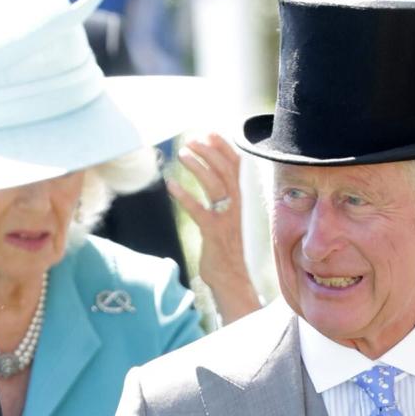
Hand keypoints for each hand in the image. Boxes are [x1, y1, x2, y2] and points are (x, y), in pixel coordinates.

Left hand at [167, 133, 260, 322]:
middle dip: (209, 151)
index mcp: (244, 203)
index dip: (225, 148)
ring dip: (198, 166)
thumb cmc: (230, 251)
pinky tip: (171, 185)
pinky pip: (198, 210)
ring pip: (215, 185)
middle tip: (191, 141)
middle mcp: (238, 208)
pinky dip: (184, 196)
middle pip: (227, 171)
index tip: (210, 133)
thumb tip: (216, 181)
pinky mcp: (214, 234)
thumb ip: (227, 201)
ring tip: (182, 153)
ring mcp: (227, 221)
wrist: (234, 281)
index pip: (238, 168)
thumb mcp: (232, 222)